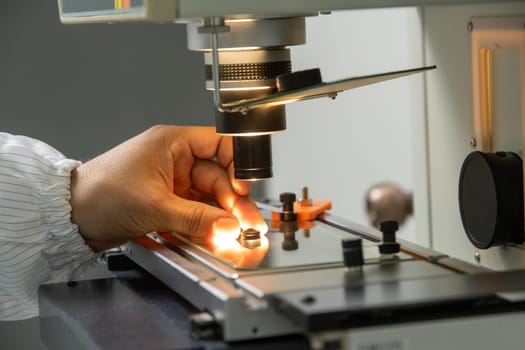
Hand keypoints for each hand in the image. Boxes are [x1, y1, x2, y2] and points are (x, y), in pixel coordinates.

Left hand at [69, 125, 266, 250]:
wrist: (71, 217)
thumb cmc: (100, 194)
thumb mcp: (154, 206)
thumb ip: (196, 217)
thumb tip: (229, 225)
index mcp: (173, 143)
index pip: (219, 144)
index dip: (237, 165)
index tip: (243, 189)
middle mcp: (176, 160)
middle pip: (219, 176)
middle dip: (233, 201)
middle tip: (247, 223)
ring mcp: (174, 182)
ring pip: (209, 197)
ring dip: (222, 216)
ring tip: (235, 234)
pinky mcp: (169, 202)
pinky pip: (197, 211)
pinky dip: (207, 224)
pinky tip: (217, 235)